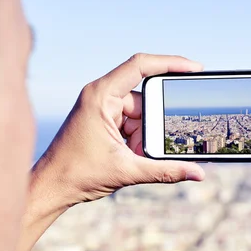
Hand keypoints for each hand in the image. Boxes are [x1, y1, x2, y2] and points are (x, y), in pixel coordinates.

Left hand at [34, 54, 205, 205]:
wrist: (51, 187)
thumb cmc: (77, 175)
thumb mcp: (128, 171)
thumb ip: (166, 171)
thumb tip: (198, 173)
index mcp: (101, 96)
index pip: (140, 66)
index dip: (171, 63)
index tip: (195, 68)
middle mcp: (101, 96)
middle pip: (144, 100)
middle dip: (151, 126)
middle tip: (142, 148)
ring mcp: (102, 108)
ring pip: (141, 115)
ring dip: (143, 138)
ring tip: (130, 157)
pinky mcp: (104, 120)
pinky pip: (132, 124)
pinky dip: (137, 141)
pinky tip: (129, 156)